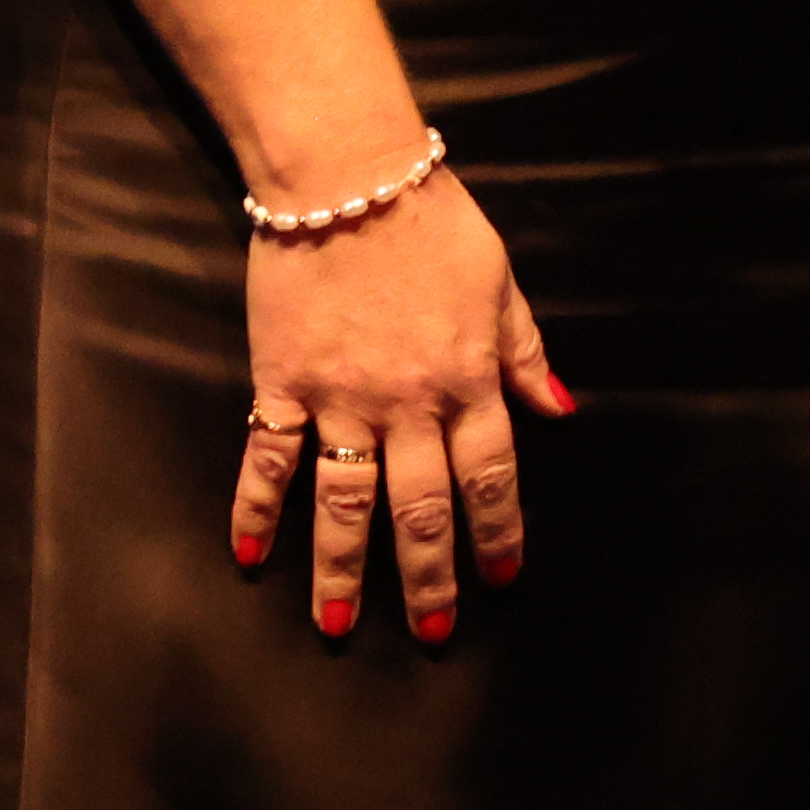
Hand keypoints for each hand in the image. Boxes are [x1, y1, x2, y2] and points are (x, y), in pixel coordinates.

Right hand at [231, 171, 574, 644]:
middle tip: (431, 632)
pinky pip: (268, 459)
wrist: (347, 177)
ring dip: (341, 568)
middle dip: (427, 576)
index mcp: (470, 379)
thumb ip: (525, 353)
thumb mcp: (502, 283)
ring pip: (344, 502)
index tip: (501, 578)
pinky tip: (248, 555)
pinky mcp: (282, 382)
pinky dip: (255, 509)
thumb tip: (560, 409)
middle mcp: (409, 402)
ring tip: (337, 625)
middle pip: (420, 507)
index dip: (498, 530)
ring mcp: (341, 398)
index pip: (492, 474)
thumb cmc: (433, 222)